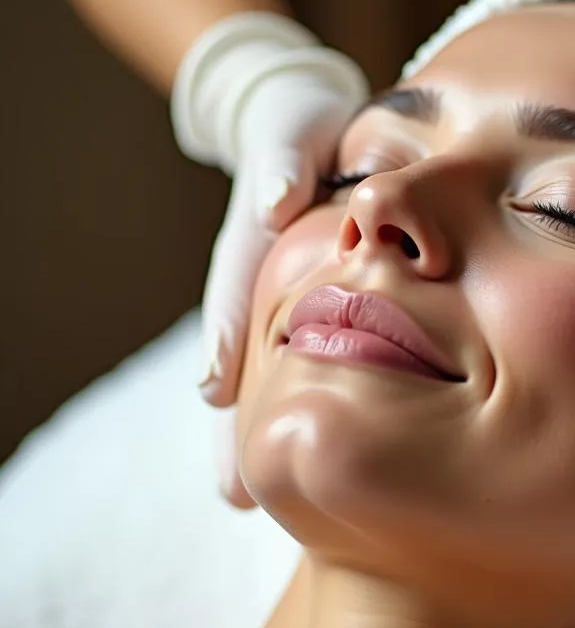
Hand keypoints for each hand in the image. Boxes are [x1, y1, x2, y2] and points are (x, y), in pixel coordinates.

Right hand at [171, 13, 367, 502]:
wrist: (302, 127)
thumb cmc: (300, 130)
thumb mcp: (291, 134)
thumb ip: (281, 165)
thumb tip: (275, 205)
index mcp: (253, 242)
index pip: (236, 293)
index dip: (230, 340)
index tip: (218, 393)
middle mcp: (256, 281)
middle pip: (237, 355)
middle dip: (231, 424)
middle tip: (234, 492)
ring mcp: (274, 301)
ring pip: (260, 372)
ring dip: (250, 433)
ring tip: (245, 499)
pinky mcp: (303, 312)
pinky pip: (289, 367)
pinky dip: (283, 412)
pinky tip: (291, 456)